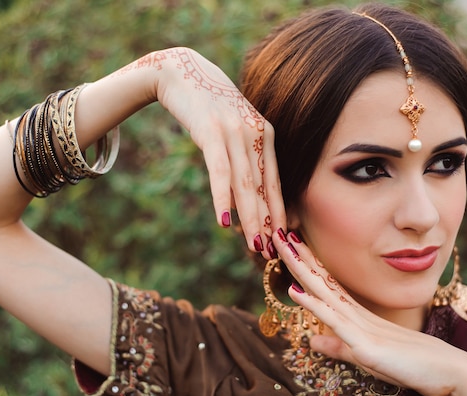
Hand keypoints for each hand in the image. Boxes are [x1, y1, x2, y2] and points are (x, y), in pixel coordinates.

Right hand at [151, 47, 285, 257]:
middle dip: (268, 223)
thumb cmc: (209, 106)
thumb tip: (247, 189)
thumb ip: (245, 153)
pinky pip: (220, 172)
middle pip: (263, 188)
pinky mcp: (212, 132)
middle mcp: (256, 135)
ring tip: (254, 245)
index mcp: (266, 135)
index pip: (275, 182)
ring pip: (245, 184)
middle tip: (272, 252)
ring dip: (250, 218)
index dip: (279, 212)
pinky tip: (223, 221)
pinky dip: (222, 198)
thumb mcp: (234, 128)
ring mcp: (235, 133)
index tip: (284, 238)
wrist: (182, 72)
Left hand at [272, 230, 466, 395]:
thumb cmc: (411, 366)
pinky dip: (313, 304)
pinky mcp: (365, 344)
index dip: (306, 266)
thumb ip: (338, 347)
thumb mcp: (365, 358)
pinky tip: (294, 290)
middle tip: (278, 233)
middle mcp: (356, 314)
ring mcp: (359, 326)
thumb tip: (311, 339)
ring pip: (323, 292)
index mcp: (356, 315)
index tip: (289, 247)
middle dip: (298, 257)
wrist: (449, 372)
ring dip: (300, 269)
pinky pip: (333, 320)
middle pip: (321, 280)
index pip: (325, 285)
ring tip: (282, 247)